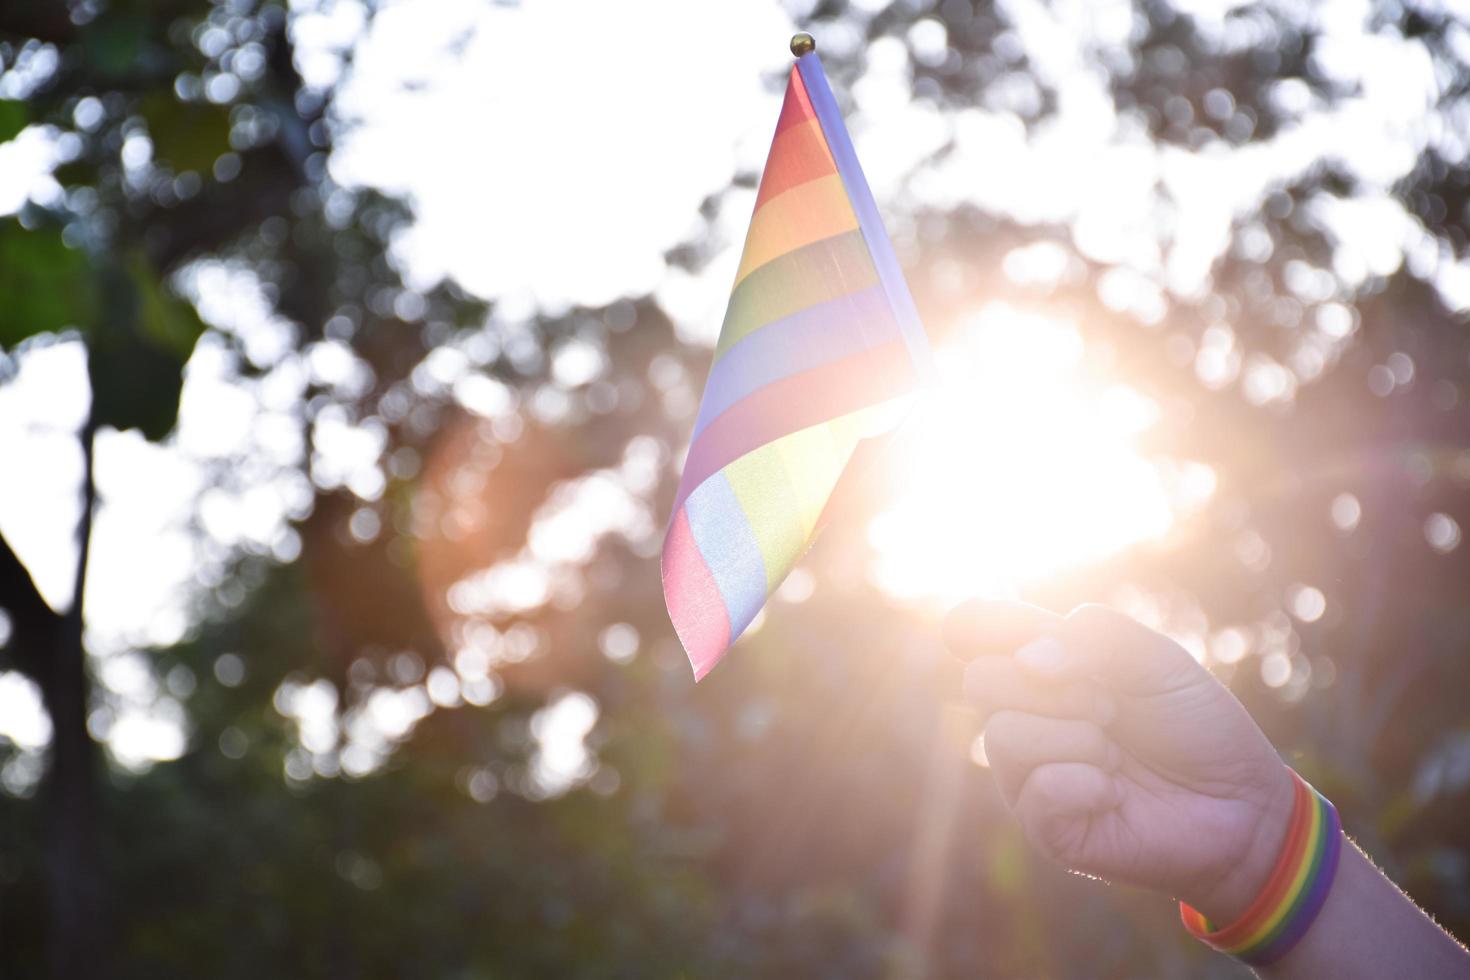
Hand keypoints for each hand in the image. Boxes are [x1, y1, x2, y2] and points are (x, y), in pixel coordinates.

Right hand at [945, 600, 1295, 922]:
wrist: (1241, 803)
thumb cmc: (1196, 728)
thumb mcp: (1159, 661)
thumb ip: (1097, 637)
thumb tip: (1030, 661)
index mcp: (1041, 665)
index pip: (972, 629)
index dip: (976, 623)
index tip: (1028, 638)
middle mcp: (1023, 714)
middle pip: (979, 679)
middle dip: (1057, 687)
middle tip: (1110, 706)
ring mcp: (1027, 772)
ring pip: (1004, 733)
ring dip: (1078, 738)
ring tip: (1116, 756)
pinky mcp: (1043, 825)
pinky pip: (1037, 788)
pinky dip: (1087, 784)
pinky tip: (1113, 793)